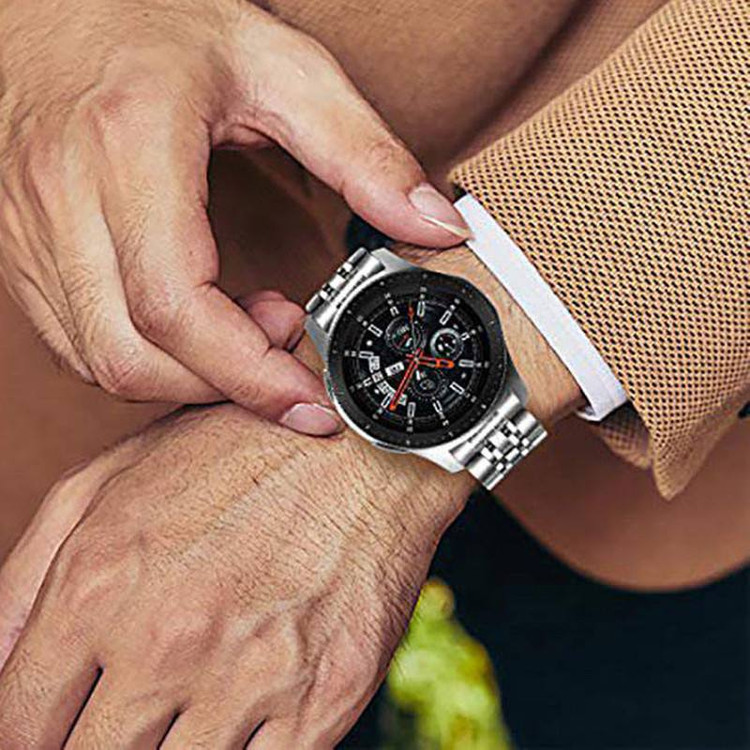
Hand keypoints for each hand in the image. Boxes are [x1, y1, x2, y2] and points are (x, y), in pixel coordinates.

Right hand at [0, 0, 469, 431]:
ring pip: (101, 362)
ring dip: (188, 375)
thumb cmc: (159, 25)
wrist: (52, 5)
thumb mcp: (281, 68)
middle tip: (287, 337)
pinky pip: (77, 343)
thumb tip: (433, 226)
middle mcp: (63, 196)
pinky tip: (195, 324)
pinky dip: (147, 358)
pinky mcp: (22, 250)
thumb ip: (365, 152)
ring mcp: (29, 229)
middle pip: (132, 355)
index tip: (308, 399)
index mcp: (129, 146)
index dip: (247, 373)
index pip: (175, 304)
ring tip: (248, 325)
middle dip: (225, 384)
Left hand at [0, 245, 580, 746]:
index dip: (31, 738)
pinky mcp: (324, 698)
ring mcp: (251, 676)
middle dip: (96, 746)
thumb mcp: (109, 480)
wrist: (362, 444)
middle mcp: (168, 640)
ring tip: (186, 713)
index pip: (19, 726)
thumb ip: (25, 576)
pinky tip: (241, 720)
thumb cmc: (234, 455)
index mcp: (99, 587)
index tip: (58, 727)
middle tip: (126, 720)